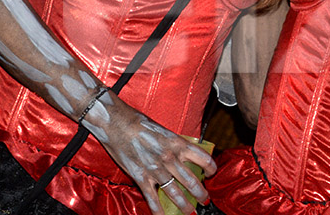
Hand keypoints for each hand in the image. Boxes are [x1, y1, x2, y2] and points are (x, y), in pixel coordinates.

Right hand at [82, 97, 215, 214]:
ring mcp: (156, 170)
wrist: (118, 123)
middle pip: (192, 181)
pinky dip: (158, 210)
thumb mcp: (165, 131)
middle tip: (204, 200)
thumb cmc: (140, 123)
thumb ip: (175, 144)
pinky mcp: (141, 177)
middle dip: (200, 193)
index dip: (211, 168)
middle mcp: (170, 158)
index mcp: (178, 144)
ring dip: (184, 205)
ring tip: (190, 212)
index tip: (211, 172)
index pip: (204, 158)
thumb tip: (184, 154)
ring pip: (175, 193)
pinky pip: (152, 198)